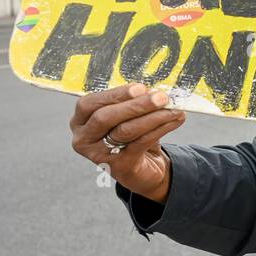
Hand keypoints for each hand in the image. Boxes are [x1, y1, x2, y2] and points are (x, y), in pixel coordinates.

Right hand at [70, 83, 185, 202]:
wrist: (143, 168)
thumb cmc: (131, 135)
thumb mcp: (127, 116)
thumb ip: (133, 102)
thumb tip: (154, 90)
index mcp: (80, 120)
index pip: (89, 103)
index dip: (114, 94)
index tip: (140, 87)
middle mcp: (84, 138)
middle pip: (105, 117)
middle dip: (135, 105)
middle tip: (160, 97)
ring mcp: (99, 154)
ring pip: (125, 130)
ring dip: (153, 116)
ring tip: (173, 108)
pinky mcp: (120, 166)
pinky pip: (141, 142)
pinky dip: (161, 128)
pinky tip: (175, 120)